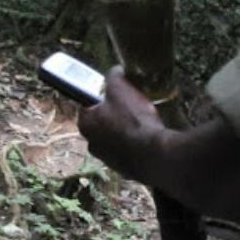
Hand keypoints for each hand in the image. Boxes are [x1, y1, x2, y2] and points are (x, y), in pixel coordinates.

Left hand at [78, 66, 165, 182]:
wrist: (154, 154)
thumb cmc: (133, 120)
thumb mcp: (121, 90)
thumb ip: (114, 77)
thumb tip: (115, 70)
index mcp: (86, 124)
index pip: (88, 105)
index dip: (103, 96)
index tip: (116, 93)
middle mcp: (92, 144)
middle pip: (102, 122)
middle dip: (116, 114)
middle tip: (132, 105)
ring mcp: (108, 159)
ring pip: (116, 137)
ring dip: (127, 130)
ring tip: (144, 121)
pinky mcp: (124, 169)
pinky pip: (129, 151)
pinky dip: (136, 144)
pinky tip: (149, 136)